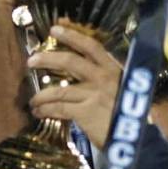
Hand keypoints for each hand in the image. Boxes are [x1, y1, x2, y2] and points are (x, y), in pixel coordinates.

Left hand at [28, 26, 122, 150]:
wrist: (136, 140)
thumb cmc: (126, 115)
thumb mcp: (120, 90)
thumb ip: (102, 81)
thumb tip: (75, 76)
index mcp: (113, 69)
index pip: (92, 46)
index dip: (72, 36)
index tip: (55, 28)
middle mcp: (104, 78)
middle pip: (70, 61)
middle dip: (47, 59)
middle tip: (31, 60)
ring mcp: (94, 94)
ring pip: (59, 89)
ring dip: (41, 95)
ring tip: (33, 101)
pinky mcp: (86, 112)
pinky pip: (58, 108)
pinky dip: (45, 109)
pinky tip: (39, 112)